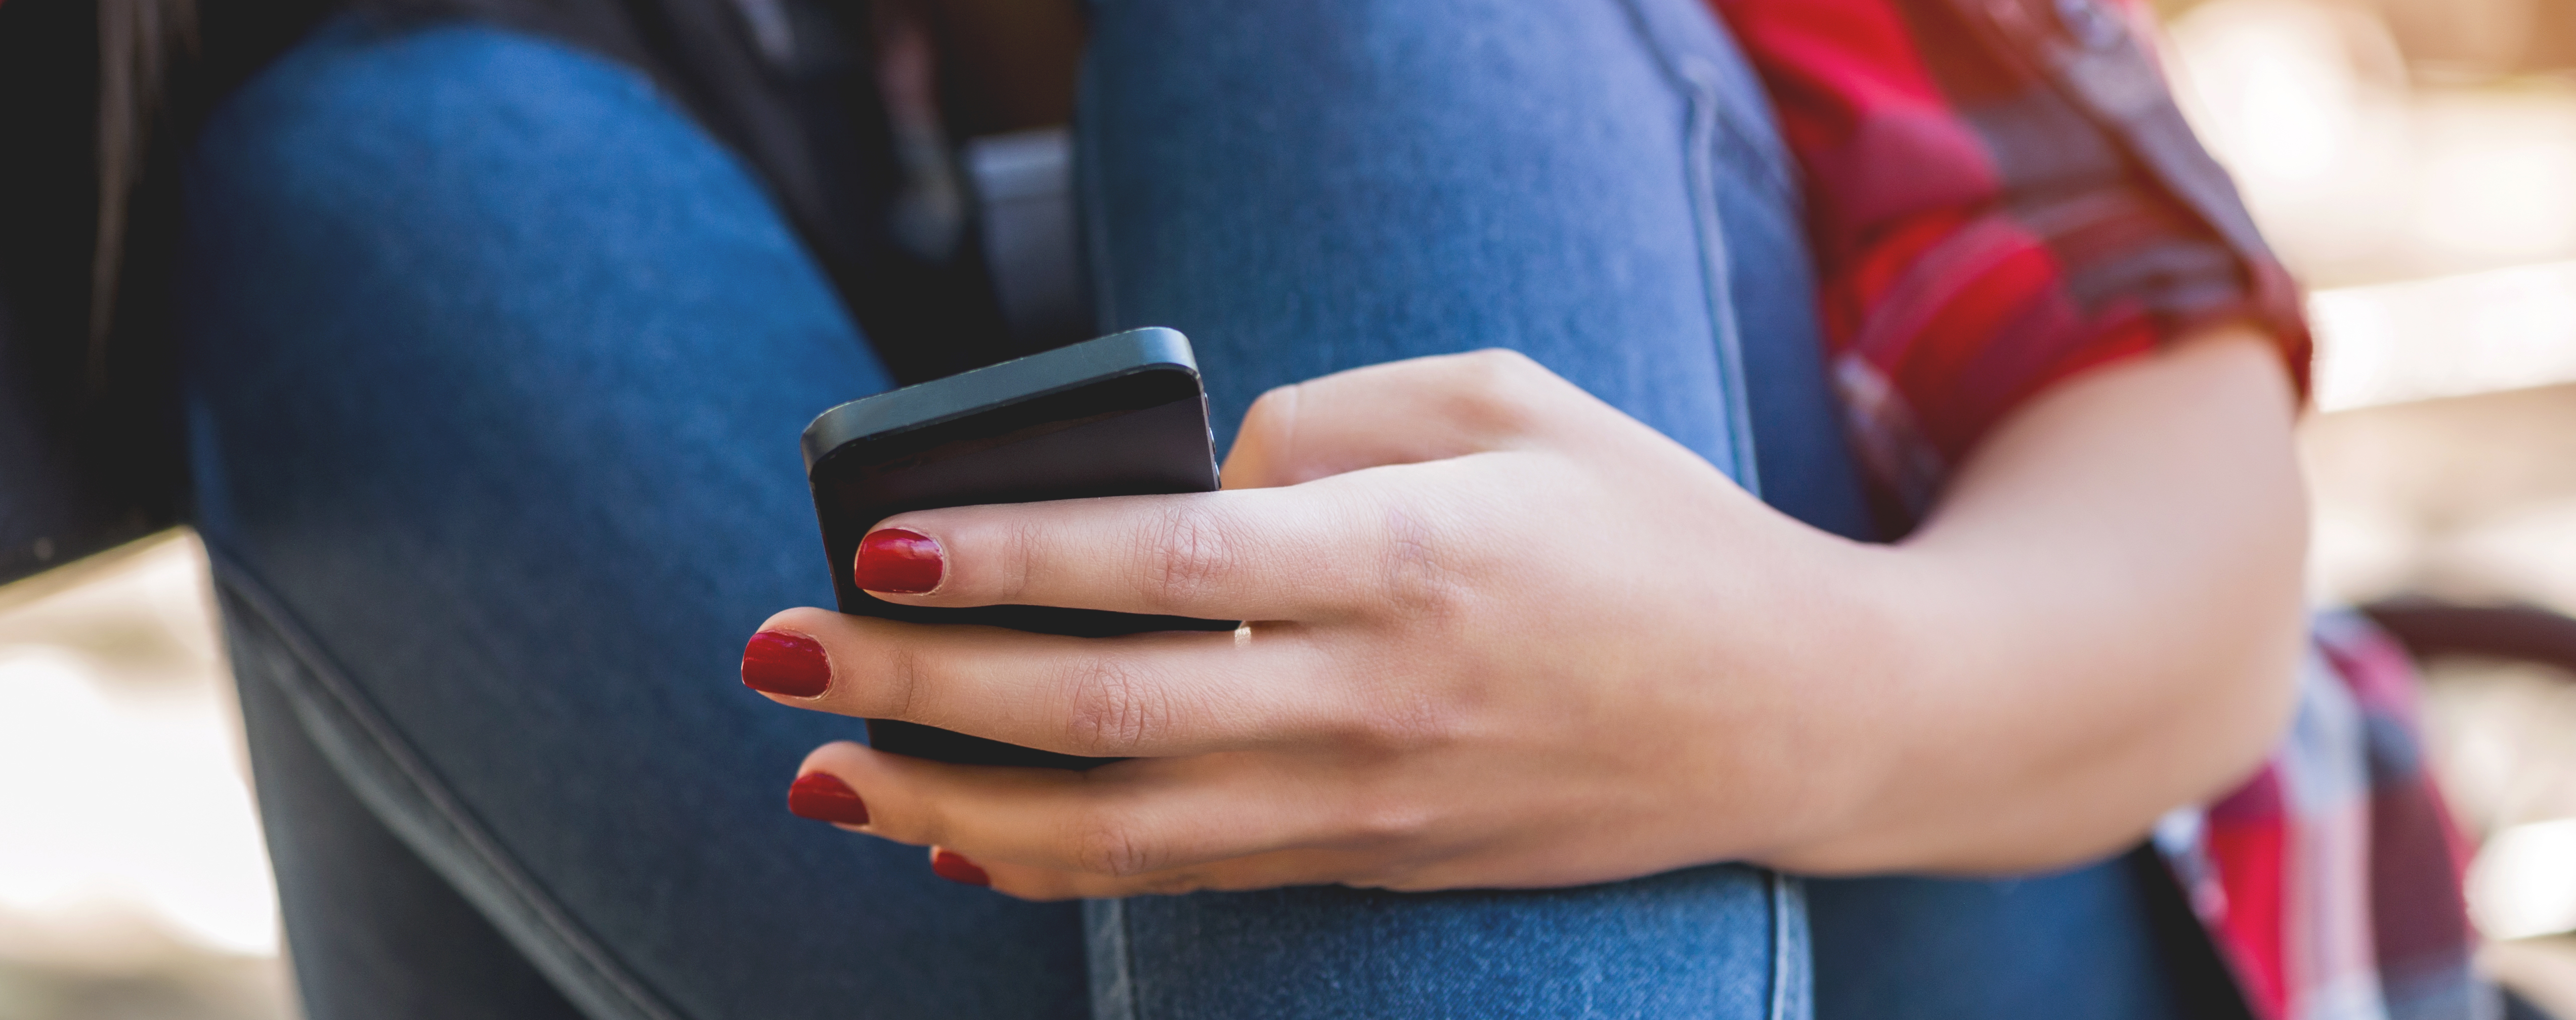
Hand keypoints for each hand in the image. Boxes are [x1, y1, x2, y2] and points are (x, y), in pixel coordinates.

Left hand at [743, 350, 1900, 897]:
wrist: (1801, 711)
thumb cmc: (1649, 527)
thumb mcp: (1510, 403)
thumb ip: (1328, 420)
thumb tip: (1173, 476)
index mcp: (1412, 555)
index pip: (1168, 562)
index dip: (1011, 558)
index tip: (880, 547)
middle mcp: (1379, 697)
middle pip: (1107, 714)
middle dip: (920, 693)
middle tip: (774, 658)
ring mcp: (1378, 805)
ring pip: (1125, 832)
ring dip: (952, 810)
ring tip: (822, 773)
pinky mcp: (1379, 865)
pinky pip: (1191, 878)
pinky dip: (1060, 869)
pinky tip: (956, 843)